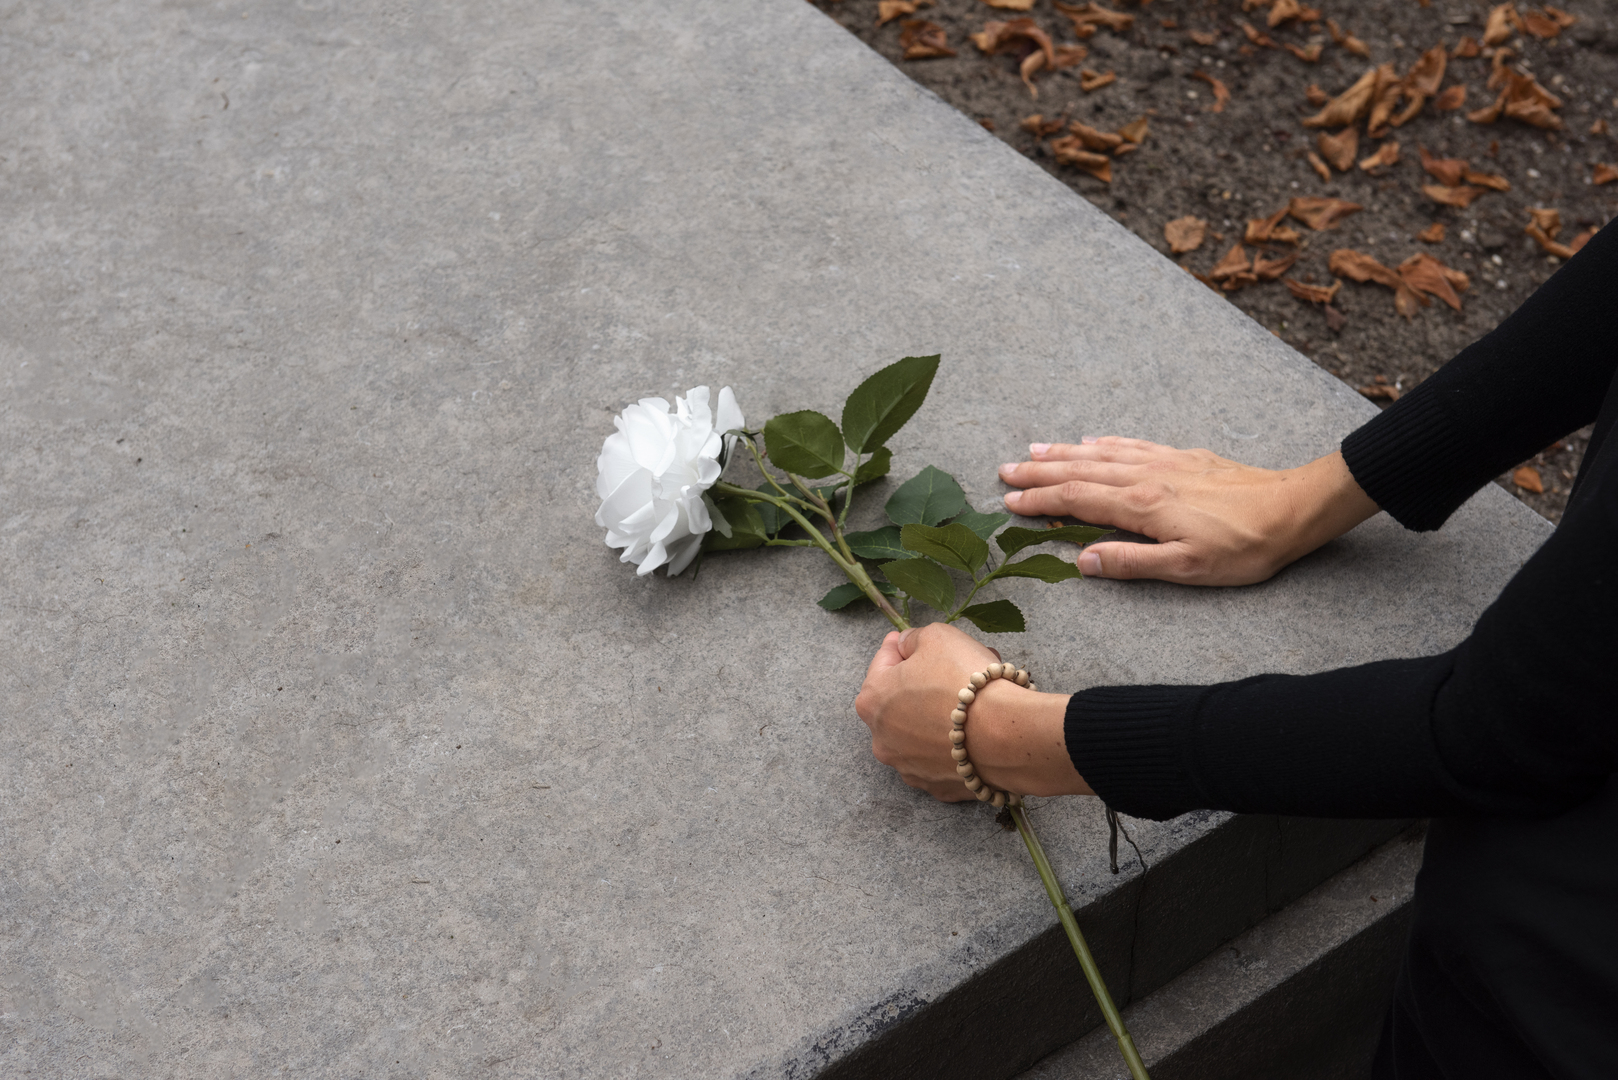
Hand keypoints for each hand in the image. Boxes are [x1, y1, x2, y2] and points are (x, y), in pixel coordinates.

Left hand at [854, 623, 1088, 800]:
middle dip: (926, 682)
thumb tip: (907, 645)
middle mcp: (882, 739)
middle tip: (955, 668)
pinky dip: (954, 744)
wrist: (1006, 734)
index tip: (917, 642)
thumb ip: (913, 639)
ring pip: (922, 732)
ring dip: (938, 714)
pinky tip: (975, 731)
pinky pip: (943, 758)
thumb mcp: (936, 636)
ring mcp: (909, 768)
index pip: (883, 662)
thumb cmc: (965, 680)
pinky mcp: (937, 787)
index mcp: (872, 700)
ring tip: (972, 699)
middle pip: (902, 701)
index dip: (904, 647)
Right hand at [998, 439, 1379, 585]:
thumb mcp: (1188, 569)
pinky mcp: (1183, 457)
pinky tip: (1091, 441)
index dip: (1039, 501)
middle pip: (1081, 470)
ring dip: (1063, 453)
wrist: (1293, 509)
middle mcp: (1146, 477)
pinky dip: (1104, 442)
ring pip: (1101, 453)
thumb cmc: (1244, 547)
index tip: (1008, 502)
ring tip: (1033, 451)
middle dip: (1039, 472)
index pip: (1077, 500)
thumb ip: (1132, 563)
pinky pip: (1132, 444)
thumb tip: (1082, 561)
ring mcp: (1164, 462)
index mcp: (1142, 506)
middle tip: (1004, 472)